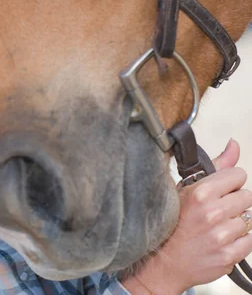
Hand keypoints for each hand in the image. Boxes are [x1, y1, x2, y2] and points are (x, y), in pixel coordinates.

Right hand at [123, 139, 251, 293]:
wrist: (164, 262)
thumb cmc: (172, 223)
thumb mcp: (186, 189)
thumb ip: (216, 166)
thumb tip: (235, 144)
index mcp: (201, 193)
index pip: (239, 175)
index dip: (229, 182)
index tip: (219, 190)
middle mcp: (213, 213)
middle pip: (247, 196)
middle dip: (234, 201)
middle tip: (216, 210)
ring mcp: (222, 236)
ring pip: (249, 219)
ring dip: (235, 222)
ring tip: (216, 226)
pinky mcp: (230, 255)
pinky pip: (250, 240)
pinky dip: (238, 240)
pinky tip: (220, 240)